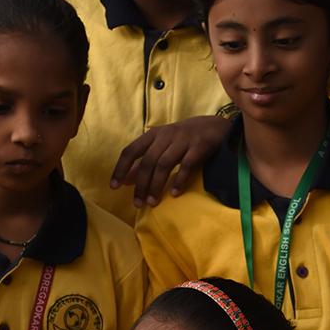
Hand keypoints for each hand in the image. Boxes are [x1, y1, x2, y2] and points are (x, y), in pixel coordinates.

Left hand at [110, 114, 230, 206]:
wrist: (215, 126)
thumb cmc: (184, 139)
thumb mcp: (161, 145)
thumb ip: (144, 161)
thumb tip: (125, 180)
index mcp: (153, 134)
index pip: (131, 151)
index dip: (121, 169)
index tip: (114, 187)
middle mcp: (166, 135)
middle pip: (148, 161)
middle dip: (141, 184)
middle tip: (138, 204)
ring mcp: (183, 140)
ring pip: (164, 164)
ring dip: (156, 185)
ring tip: (152, 202)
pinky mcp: (199, 146)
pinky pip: (187, 165)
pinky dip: (179, 180)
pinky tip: (174, 193)